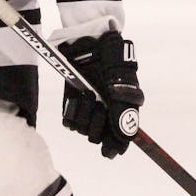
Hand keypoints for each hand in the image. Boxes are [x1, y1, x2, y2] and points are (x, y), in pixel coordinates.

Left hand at [59, 31, 143, 158]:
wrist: (90, 43)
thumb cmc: (112, 61)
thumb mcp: (123, 84)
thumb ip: (123, 109)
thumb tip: (125, 137)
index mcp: (123, 112)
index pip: (120, 140)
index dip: (115, 147)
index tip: (108, 152)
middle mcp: (106, 114)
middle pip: (99, 138)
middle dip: (98, 126)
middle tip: (100, 108)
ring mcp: (89, 110)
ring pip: (84, 130)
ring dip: (85, 115)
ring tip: (88, 95)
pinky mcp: (73, 105)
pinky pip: (70, 122)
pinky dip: (73, 112)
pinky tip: (77, 97)